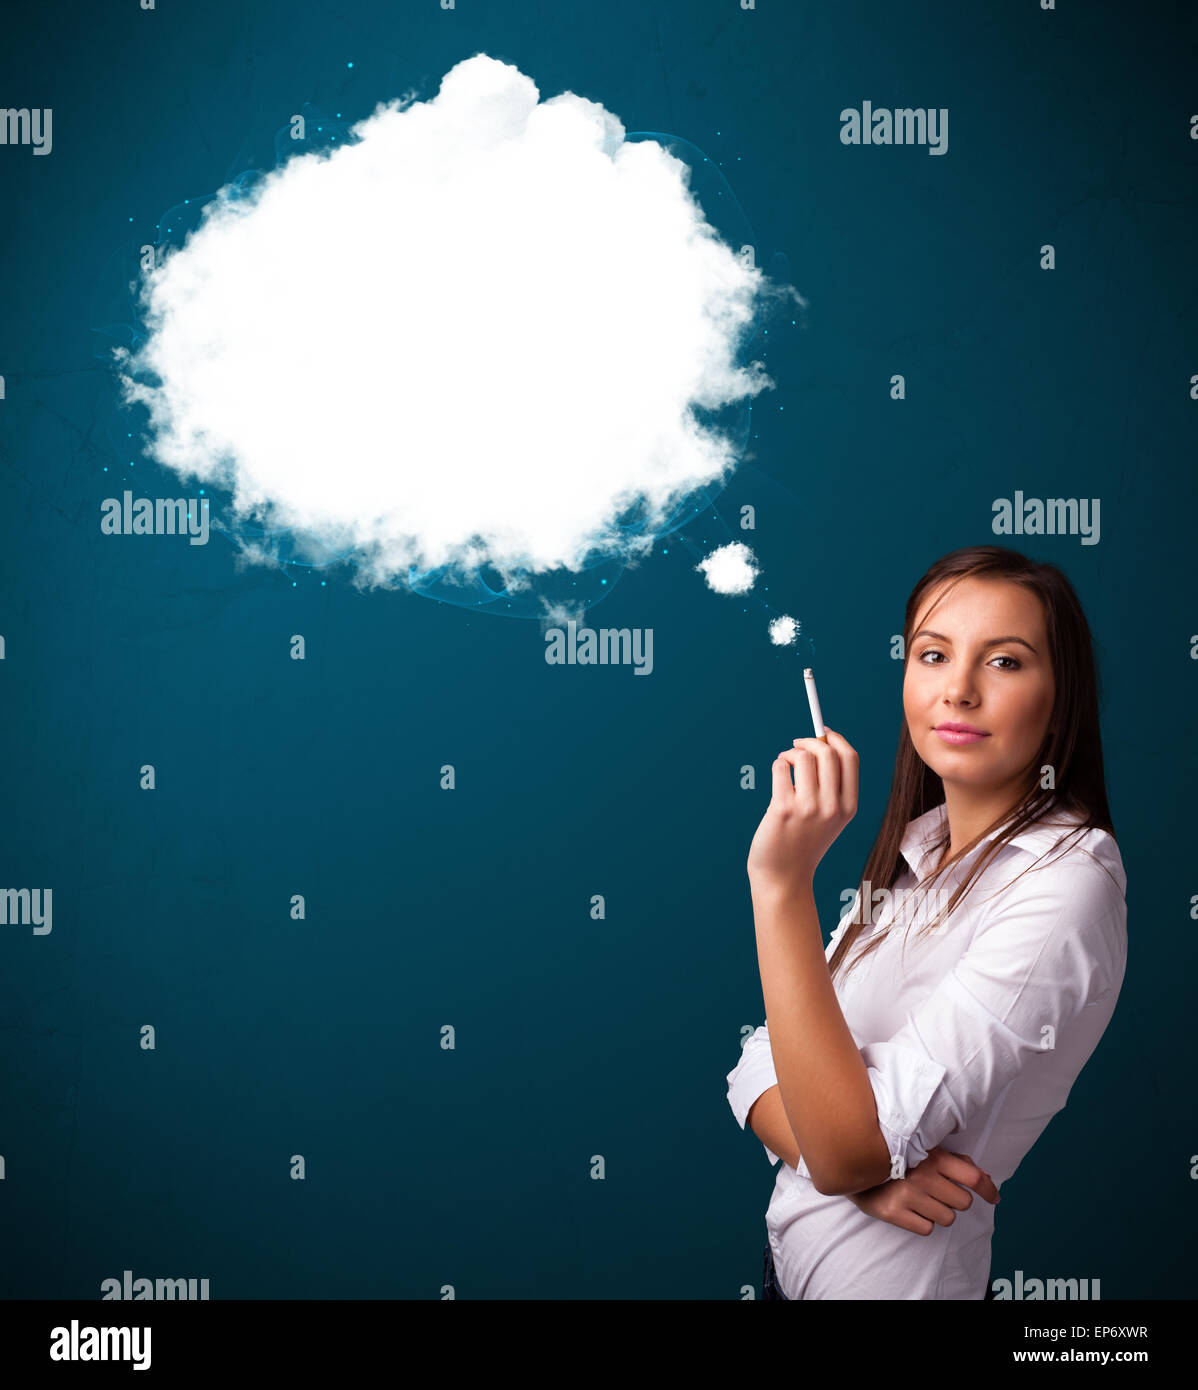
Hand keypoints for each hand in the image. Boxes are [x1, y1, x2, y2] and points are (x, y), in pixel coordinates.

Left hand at [747, 729, 857, 897]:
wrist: (784, 875)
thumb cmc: (804, 840)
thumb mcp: (830, 817)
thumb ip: (831, 785)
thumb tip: (821, 742)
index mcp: (849, 806)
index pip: (850, 758)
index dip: (836, 739)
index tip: (823, 731)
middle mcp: (832, 807)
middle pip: (827, 753)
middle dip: (810, 740)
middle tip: (796, 744)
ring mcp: (808, 808)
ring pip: (803, 757)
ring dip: (790, 753)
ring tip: (784, 763)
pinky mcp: (783, 809)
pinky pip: (780, 768)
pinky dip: (777, 765)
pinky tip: (777, 777)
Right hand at [845, 1146, 1000, 1234]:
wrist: (852, 1160)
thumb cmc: (896, 1154)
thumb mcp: (925, 1149)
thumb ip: (955, 1162)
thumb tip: (985, 1178)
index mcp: (933, 1157)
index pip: (973, 1178)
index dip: (988, 1190)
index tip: (994, 1198)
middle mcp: (923, 1176)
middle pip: (963, 1203)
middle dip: (955, 1199)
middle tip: (938, 1191)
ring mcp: (908, 1196)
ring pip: (947, 1219)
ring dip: (939, 1212)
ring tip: (922, 1199)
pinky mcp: (893, 1213)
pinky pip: (927, 1229)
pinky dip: (923, 1222)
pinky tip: (911, 1208)